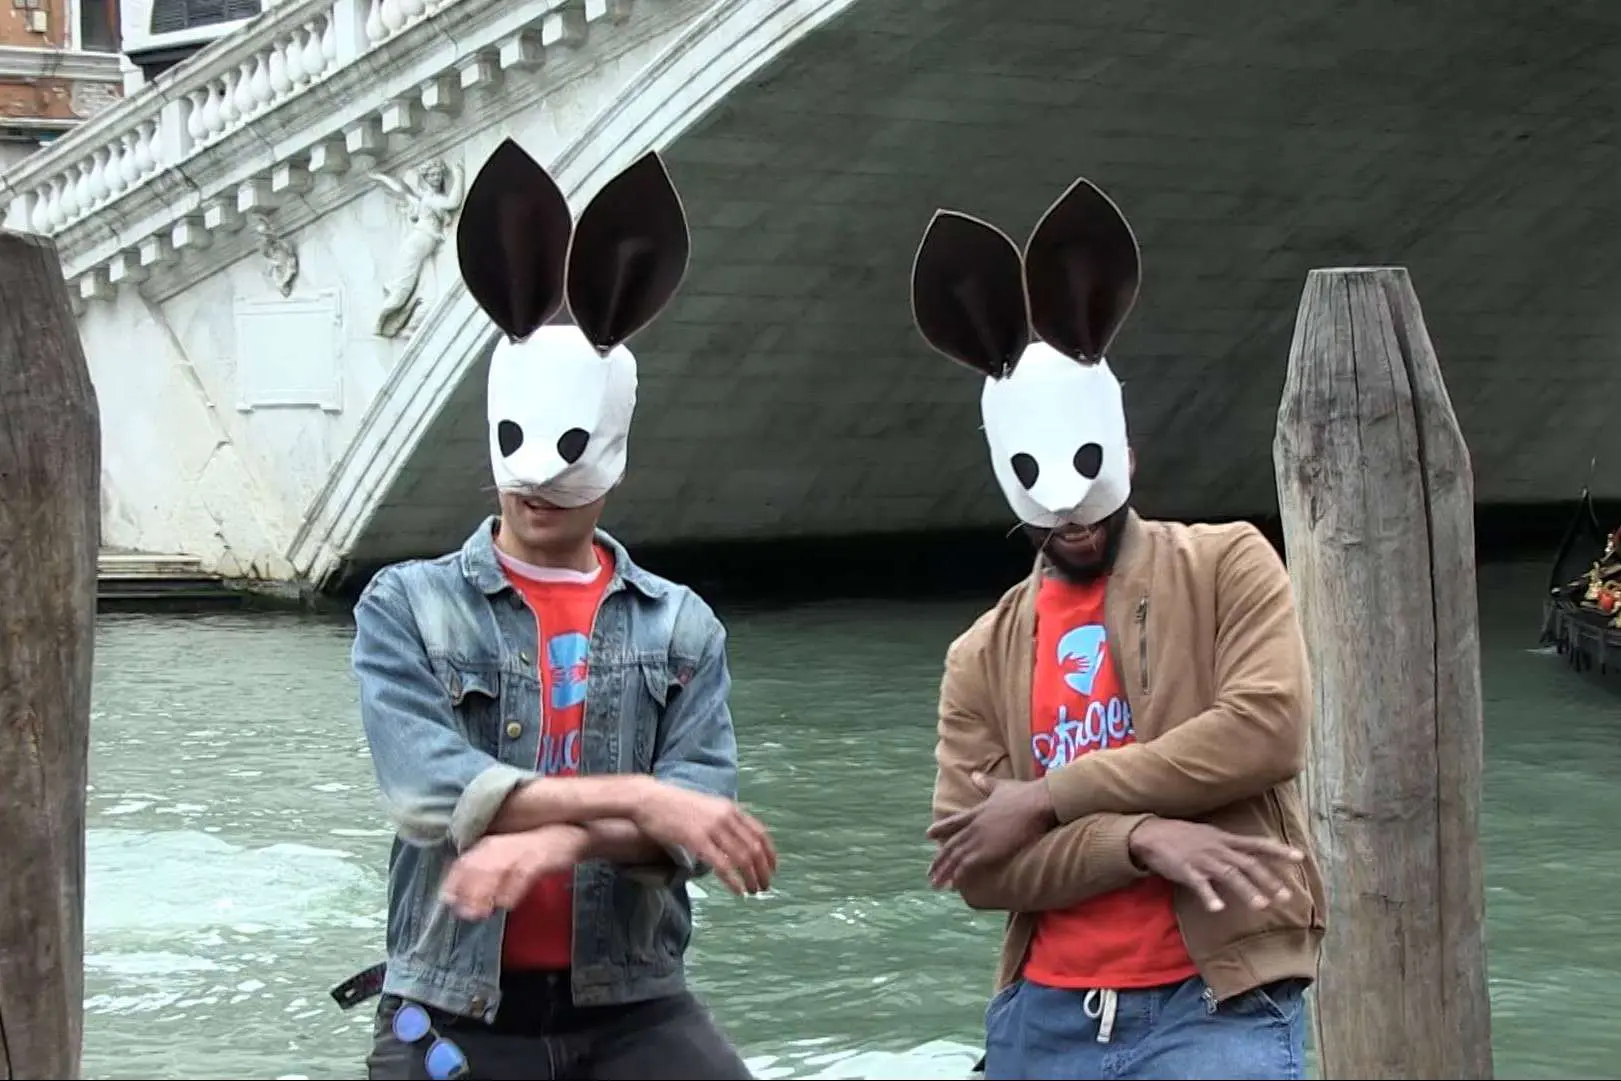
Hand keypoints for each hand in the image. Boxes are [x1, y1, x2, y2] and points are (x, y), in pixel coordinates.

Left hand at [439, 824, 588, 920]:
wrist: (566, 836)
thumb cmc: (531, 851)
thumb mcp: (504, 859)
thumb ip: (483, 873)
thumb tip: (459, 895)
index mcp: (488, 845)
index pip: (462, 862)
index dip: (452, 883)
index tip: (447, 901)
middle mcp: (499, 845)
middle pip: (475, 867)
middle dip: (466, 892)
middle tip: (464, 914)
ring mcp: (518, 851)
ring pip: (494, 871)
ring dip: (484, 894)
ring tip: (479, 914)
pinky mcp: (537, 859)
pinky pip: (520, 876)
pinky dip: (511, 892)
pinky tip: (506, 904)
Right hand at [632, 781, 777, 895]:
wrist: (650, 799)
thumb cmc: (675, 805)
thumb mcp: (707, 806)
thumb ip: (723, 820)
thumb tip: (735, 840)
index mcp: (730, 808)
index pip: (760, 833)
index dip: (770, 854)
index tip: (772, 869)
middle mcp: (726, 817)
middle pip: (754, 848)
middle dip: (763, 870)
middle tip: (764, 886)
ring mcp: (712, 828)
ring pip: (742, 858)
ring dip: (751, 878)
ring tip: (752, 891)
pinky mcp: (697, 840)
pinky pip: (722, 865)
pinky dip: (733, 881)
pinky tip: (737, 891)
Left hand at [926, 772, 1056, 888]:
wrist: (1035, 803)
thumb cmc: (1023, 794)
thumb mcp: (1000, 786)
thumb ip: (986, 783)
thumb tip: (975, 775)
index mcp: (976, 812)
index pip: (953, 822)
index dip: (940, 828)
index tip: (928, 834)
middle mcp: (974, 827)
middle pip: (951, 845)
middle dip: (939, 860)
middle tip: (929, 873)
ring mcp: (979, 839)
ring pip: (955, 858)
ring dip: (944, 872)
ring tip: (935, 884)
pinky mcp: (988, 851)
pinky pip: (968, 866)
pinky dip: (959, 876)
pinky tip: (953, 886)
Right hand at [1127, 818, 1304, 912]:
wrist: (1150, 833)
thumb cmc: (1181, 835)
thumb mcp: (1209, 835)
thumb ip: (1229, 846)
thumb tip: (1249, 856)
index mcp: (1225, 839)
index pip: (1257, 844)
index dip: (1278, 850)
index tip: (1300, 857)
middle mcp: (1218, 848)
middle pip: (1248, 864)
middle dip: (1268, 880)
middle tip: (1286, 897)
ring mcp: (1202, 860)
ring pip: (1229, 875)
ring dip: (1246, 890)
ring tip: (1261, 905)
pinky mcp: (1186, 870)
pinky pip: (1199, 885)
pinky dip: (1209, 896)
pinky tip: (1218, 908)